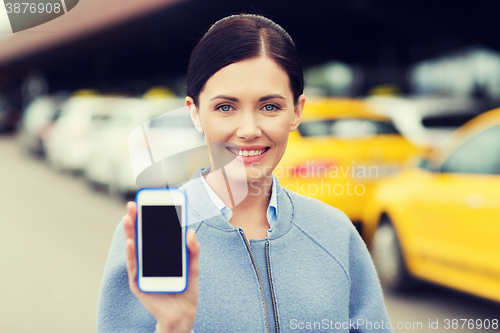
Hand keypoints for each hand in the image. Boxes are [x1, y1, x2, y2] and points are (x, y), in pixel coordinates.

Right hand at [123, 201, 199, 332]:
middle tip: (133, 204)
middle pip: (141, 237)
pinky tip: (131, 241)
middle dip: (137, 221)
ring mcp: (142, 272)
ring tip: (128, 218)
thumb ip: (193, 249)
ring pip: (134, 249)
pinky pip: (134, 267)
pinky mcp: (138, 284)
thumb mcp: (194, 266)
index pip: (153, 233)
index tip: (148, 202)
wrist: (183, 314)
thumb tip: (190, 232)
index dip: (150, 218)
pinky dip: (132, 254)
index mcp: (161, 255)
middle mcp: (149, 261)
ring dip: (130, 233)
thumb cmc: (186, 289)